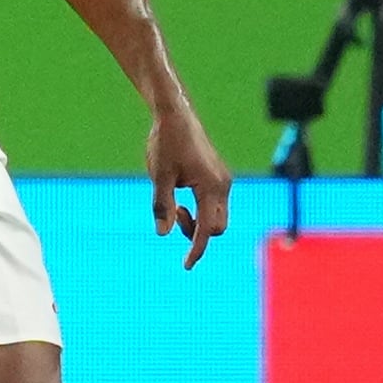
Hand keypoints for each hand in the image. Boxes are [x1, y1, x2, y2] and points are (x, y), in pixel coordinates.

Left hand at [147, 93, 233, 268]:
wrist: (176, 115)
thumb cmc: (166, 143)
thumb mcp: (159, 176)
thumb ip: (162, 206)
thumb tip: (163, 234)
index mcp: (211, 187)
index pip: (207, 229)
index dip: (196, 249)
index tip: (186, 266)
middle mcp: (223, 186)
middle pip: (216, 227)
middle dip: (196, 232)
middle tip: (174, 216)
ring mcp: (223, 181)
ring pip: (216, 216)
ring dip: (197, 220)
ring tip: (175, 205)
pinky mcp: (218, 177)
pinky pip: (214, 203)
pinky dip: (200, 209)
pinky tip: (182, 198)